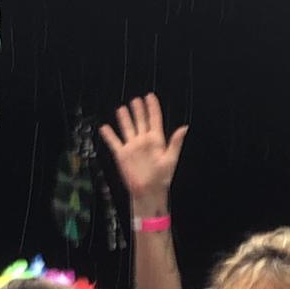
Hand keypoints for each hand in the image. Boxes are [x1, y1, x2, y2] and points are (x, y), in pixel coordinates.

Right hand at [98, 93, 187, 216]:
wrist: (148, 192)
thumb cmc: (161, 178)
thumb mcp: (171, 159)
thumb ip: (176, 142)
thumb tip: (184, 128)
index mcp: (156, 141)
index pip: (154, 119)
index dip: (153, 107)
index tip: (150, 96)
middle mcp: (143, 141)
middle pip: (140, 121)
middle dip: (138, 109)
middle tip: (136, 99)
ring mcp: (132, 147)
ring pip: (127, 128)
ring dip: (125, 118)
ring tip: (122, 108)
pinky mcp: (122, 154)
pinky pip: (114, 142)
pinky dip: (109, 135)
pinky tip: (105, 127)